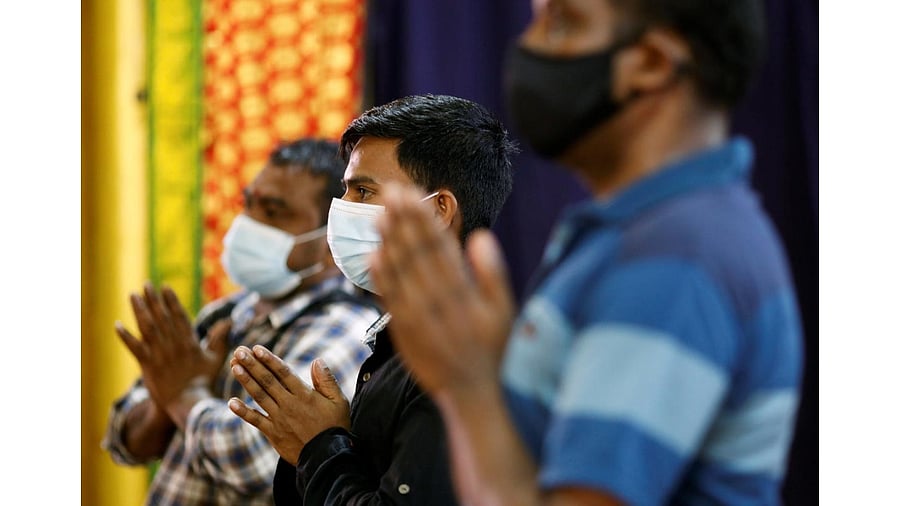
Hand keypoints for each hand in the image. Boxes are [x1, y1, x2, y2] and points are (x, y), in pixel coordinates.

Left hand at [115, 282, 230, 411]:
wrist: (188, 402)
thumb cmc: (203, 382)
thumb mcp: (215, 359)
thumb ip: (219, 339)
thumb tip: (228, 322)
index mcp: (190, 342)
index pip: (179, 316)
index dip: (171, 301)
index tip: (165, 287)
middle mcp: (174, 345)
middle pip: (162, 317)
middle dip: (153, 300)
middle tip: (146, 285)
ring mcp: (160, 355)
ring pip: (147, 327)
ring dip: (139, 310)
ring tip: (133, 295)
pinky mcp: (148, 366)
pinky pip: (134, 348)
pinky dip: (125, 336)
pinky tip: (117, 325)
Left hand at [227, 345, 350, 463]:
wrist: (327, 458)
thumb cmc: (335, 427)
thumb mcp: (338, 401)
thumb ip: (327, 380)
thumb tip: (317, 360)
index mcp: (304, 395)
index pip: (283, 372)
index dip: (269, 359)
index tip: (257, 348)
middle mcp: (289, 404)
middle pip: (267, 380)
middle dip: (252, 364)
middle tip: (239, 351)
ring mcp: (279, 419)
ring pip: (259, 396)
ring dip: (246, 380)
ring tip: (234, 366)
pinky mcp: (273, 433)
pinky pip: (256, 420)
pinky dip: (243, 412)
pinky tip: (231, 402)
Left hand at [368, 184, 515, 395]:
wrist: (473, 394)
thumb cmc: (494, 349)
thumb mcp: (504, 311)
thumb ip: (491, 273)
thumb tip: (479, 236)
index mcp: (461, 291)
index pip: (437, 245)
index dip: (422, 218)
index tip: (411, 193)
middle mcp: (435, 301)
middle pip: (414, 252)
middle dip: (401, 220)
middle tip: (390, 191)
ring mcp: (416, 317)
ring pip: (398, 271)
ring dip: (388, 241)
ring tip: (380, 213)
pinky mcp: (403, 331)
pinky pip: (388, 298)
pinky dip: (381, 277)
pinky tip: (374, 255)